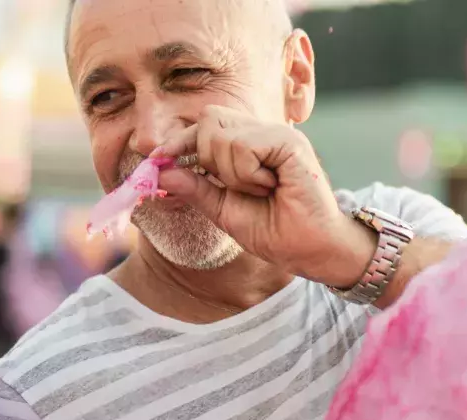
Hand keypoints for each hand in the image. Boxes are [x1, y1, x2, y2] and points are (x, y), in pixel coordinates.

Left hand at [153, 105, 376, 287]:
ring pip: (221, 135)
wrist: (310, 251)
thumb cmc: (274, 231)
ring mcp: (277, 133)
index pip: (204, 125)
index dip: (178, 141)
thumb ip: (195, 188)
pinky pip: (243, 146)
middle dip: (206, 157)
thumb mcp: (223, 210)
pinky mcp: (289, 141)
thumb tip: (160, 170)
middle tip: (232, 185)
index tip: (156, 158)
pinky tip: (269, 186)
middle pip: (208, 119)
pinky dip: (246, 173)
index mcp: (247, 144)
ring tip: (258, 190)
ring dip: (230, 173)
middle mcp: (262, 132)